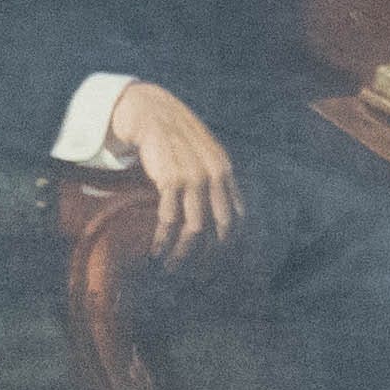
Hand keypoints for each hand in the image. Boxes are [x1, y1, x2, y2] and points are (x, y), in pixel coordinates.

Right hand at [101, 80, 241, 260]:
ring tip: (169, 268)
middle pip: (221, 228)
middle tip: (197, 277)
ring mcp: (193, 177)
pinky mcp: (170, 180)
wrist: (151, 112)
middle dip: (210, 258)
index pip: (238, 217)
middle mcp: (215, 176)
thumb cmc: (175, 137)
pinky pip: (169, 220)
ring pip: (195, 229)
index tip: (217, 263)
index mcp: (226, 172)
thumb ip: (214, 179)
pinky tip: (154, 252)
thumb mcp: (204, 154)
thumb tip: (217, 213)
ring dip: (182, 255)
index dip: (230, 245)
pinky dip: (162, 241)